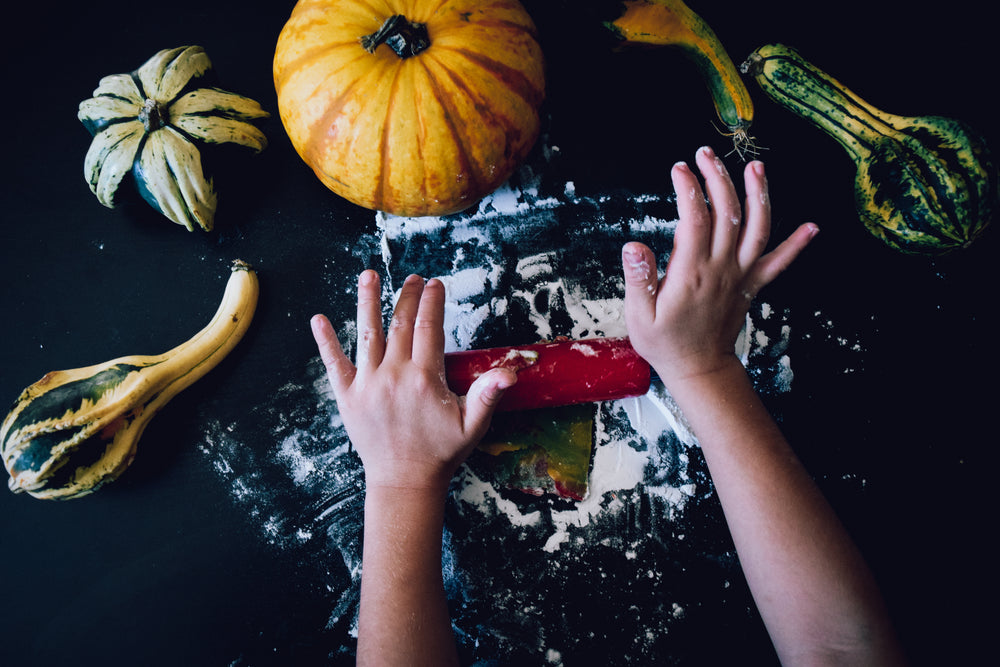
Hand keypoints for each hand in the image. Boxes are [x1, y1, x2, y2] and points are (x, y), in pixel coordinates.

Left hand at [311, 271, 515, 493]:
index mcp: (424, 379)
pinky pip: (334, 363)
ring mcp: (367, 384)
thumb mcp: (472, 426)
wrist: (403, 482)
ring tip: (368, 276)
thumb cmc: (441, 453)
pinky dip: (326, 341)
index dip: (433, 303)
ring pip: (367, 334)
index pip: (429, 328)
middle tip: (413, 279)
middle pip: (400, 324)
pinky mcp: (347, 396)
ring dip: (367, 302)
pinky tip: (319, 319)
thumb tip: (510, 373)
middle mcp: (394, 376)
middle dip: (408, 297)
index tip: (435, 285)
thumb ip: (488, 395)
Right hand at [622, 146, 817, 385]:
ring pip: (757, 229)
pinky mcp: (751, 286)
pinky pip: (779, 263)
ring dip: (759, 196)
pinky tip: (812, 228)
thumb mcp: (640, 315)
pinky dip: (797, 245)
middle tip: (705, 154)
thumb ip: (638, 279)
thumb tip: (633, 246)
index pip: (694, 219)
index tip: (679, 169)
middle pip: (727, 213)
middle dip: (717, 178)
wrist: (699, 369)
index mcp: (691, 273)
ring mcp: (740, 276)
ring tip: (756, 168)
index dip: (688, 189)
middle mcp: (721, 270)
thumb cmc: (666, 343)